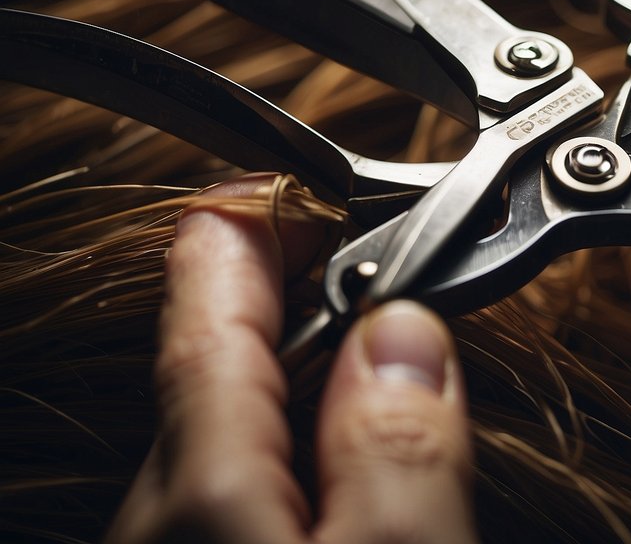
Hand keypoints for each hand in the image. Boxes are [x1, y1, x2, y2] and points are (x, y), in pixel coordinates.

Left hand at [106, 175, 478, 543]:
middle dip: (294, 303)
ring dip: (302, 380)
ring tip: (387, 364)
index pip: (208, 320)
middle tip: (381, 269)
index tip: (300, 189)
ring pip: (224, 438)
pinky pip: (230, 496)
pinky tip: (350, 473)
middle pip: (213, 370)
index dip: (254, 232)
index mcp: (205, 494)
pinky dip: (292, 450)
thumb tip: (402, 332)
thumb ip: (401, 449)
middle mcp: (158, 522)